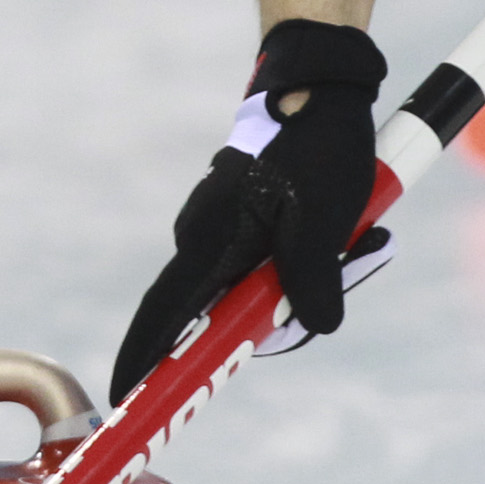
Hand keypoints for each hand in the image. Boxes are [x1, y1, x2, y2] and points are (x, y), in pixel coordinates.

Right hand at [109, 21, 393, 404]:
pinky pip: (269, 263)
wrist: (317, 86)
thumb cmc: (316, 150)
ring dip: (307, 283)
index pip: (163, 317)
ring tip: (363, 238)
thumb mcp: (321, 223)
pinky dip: (307, 260)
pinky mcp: (244, 219)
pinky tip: (351, 231)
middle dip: (284, 317)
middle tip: (348, 265)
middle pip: (225, 315)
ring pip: (256, 290)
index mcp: (209, 244)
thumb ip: (311, 283)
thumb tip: (315, 326)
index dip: (143, 360)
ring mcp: (222, 229)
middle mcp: (204, 240)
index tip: (121, 396)